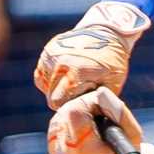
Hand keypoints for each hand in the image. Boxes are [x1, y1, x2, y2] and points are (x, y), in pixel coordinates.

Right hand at [34, 2, 148, 109]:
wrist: (107, 33)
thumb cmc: (112, 63)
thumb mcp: (111, 85)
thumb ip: (95, 103)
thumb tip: (86, 120)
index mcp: (77, 72)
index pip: (59, 103)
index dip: (70, 107)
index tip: (81, 105)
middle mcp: (61, 62)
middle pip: (51, 98)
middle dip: (63, 100)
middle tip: (78, 95)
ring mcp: (52, 55)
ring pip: (45, 87)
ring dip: (56, 89)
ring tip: (73, 83)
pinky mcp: (48, 51)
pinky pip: (41, 75)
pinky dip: (51, 80)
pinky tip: (64, 77)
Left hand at [47, 86, 153, 153]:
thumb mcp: (130, 133)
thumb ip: (117, 110)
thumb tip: (100, 92)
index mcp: (79, 149)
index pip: (76, 109)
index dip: (92, 104)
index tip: (104, 113)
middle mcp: (61, 148)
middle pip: (69, 108)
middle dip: (87, 108)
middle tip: (102, 121)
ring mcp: (54, 147)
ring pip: (65, 112)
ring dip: (82, 113)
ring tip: (96, 128)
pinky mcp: (52, 144)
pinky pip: (62, 119)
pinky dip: (75, 120)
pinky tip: (87, 131)